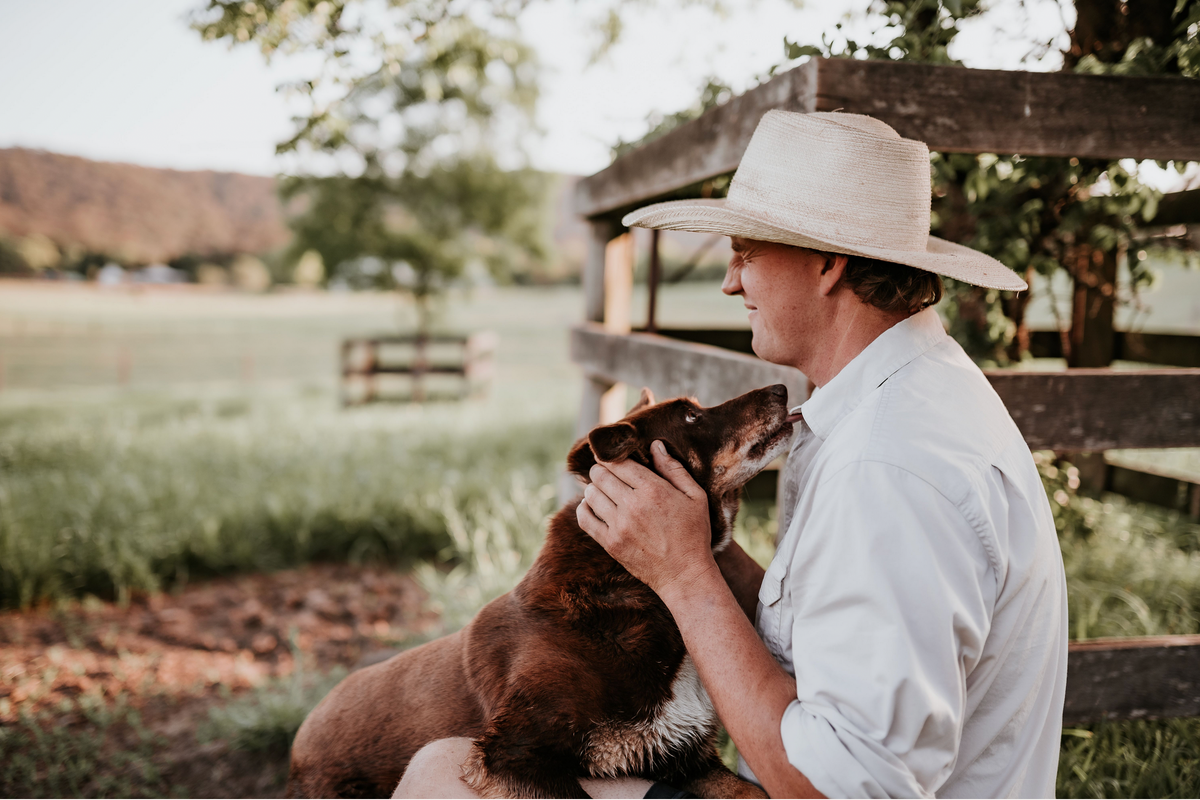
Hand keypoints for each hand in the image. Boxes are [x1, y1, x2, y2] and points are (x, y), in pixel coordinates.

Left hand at [576, 440, 715, 597]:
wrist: (685, 574)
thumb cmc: (694, 534)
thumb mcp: (695, 497)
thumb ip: (674, 469)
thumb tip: (655, 445)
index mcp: (653, 490)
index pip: (619, 463)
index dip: (612, 457)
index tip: (611, 456)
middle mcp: (632, 506)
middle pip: (600, 475)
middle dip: (601, 470)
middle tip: (607, 472)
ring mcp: (619, 526)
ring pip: (591, 494)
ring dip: (594, 488)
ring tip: (603, 489)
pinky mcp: (610, 543)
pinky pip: (584, 519)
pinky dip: (584, 508)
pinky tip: (592, 506)